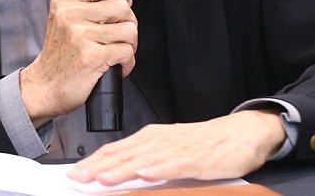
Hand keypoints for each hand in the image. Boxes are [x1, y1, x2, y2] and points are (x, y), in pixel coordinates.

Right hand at [20, 0, 137, 126]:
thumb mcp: (73, 16)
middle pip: (123, 7)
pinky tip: (116, 65)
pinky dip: (127, 62)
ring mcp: (80, 35)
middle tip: (116, 36)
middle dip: (127, 23)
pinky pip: (126, 52)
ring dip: (129, 45)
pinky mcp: (91, 56)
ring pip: (129, 30)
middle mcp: (70, 14)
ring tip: (116, 50)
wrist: (44, 85)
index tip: (120, 6)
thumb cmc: (61, 52)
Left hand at [66, 110, 285, 185]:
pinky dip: (158, 169)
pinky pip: (174, 165)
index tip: (74, 173)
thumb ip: (146, 160)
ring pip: (143, 160)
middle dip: (97, 167)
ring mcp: (177, 149)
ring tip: (101, 179)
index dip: (93, 161)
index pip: (116, 150)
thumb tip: (121, 174)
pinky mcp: (196, 159)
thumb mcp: (170, 150)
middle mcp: (160, 140)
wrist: (240, 133)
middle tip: (76, 178)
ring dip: (121, 170)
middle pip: (123, 154)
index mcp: (151, 138)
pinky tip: (144, 174)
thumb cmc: (204, 143)